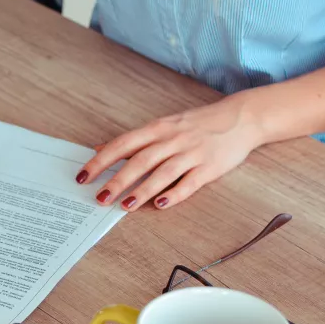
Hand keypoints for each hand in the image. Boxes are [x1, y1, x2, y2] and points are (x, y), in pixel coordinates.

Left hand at [76, 93, 265, 210]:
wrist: (240, 118)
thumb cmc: (196, 124)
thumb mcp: (162, 125)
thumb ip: (133, 140)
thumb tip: (100, 149)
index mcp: (157, 128)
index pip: (122, 144)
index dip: (101, 161)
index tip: (83, 176)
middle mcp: (172, 139)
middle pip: (140, 160)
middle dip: (117, 180)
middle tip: (100, 197)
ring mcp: (192, 153)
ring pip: (163, 172)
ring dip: (142, 190)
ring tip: (125, 206)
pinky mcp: (210, 167)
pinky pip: (190, 182)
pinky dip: (175, 194)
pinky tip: (161, 204)